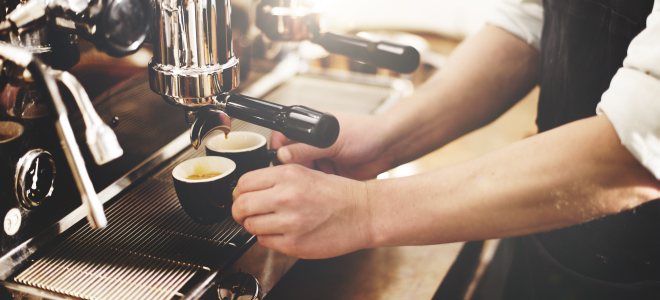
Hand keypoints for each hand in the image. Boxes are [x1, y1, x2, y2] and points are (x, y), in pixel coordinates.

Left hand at [232, 164, 372, 258]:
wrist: (364, 212)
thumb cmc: (339, 194)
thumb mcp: (306, 172)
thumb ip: (277, 178)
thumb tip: (249, 189)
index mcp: (288, 175)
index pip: (243, 183)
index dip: (240, 192)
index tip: (243, 196)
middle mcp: (287, 196)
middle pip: (241, 205)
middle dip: (240, 211)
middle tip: (246, 214)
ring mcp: (290, 222)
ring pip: (250, 226)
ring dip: (255, 226)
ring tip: (269, 223)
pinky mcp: (295, 243)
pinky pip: (265, 242)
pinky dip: (268, 239)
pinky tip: (282, 232)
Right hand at [272, 113, 393, 179]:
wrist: (388, 148)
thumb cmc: (365, 133)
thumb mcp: (332, 140)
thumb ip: (306, 148)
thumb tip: (282, 156)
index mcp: (309, 128)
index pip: (281, 138)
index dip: (278, 151)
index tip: (282, 165)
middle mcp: (312, 144)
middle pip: (288, 160)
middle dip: (293, 170)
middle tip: (300, 177)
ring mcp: (320, 160)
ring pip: (300, 174)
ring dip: (306, 180)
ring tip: (316, 182)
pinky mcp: (328, 175)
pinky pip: (315, 184)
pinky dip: (317, 188)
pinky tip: (324, 188)